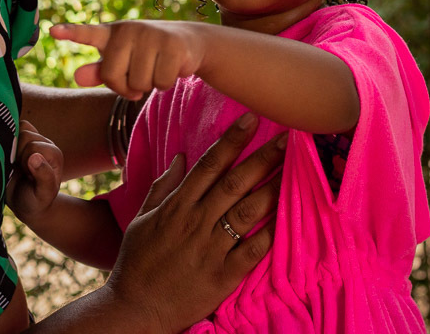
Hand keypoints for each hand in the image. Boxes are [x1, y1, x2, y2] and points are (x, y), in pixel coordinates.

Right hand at [6, 120, 62, 222]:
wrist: (24, 204)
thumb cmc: (36, 200)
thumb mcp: (43, 194)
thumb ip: (44, 177)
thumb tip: (35, 157)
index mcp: (53, 154)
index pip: (34, 146)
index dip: (26, 161)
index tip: (28, 176)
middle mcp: (43, 143)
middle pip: (25, 135)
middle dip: (17, 154)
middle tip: (19, 170)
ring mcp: (29, 140)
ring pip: (15, 129)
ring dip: (9, 146)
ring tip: (12, 163)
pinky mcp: (16, 140)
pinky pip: (6, 129)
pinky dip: (1, 139)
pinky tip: (3, 156)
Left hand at [51, 21, 207, 100]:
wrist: (187, 42)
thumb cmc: (145, 54)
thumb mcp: (120, 62)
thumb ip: (99, 71)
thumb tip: (77, 77)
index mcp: (112, 34)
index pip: (88, 33)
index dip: (70, 33)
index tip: (53, 31)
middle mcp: (129, 30)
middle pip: (113, 76)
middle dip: (125, 87)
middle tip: (137, 78)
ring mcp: (151, 35)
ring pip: (139, 83)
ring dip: (148, 86)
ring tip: (156, 68)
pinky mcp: (172, 45)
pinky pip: (160, 82)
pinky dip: (165, 83)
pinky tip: (171, 68)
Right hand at [104, 112, 284, 332]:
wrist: (135, 309)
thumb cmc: (137, 262)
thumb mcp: (141, 219)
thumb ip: (163, 187)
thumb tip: (181, 156)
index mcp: (177, 206)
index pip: (209, 165)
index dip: (231, 140)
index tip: (251, 119)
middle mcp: (196, 222)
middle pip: (234, 183)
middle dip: (262, 158)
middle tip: (287, 138)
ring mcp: (211, 249)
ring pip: (247, 212)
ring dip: (272, 189)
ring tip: (294, 170)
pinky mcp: (222, 276)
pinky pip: (252, 251)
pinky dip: (270, 233)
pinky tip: (288, 217)